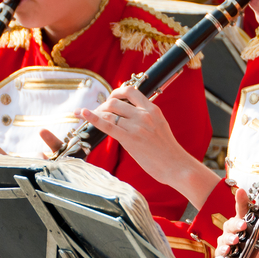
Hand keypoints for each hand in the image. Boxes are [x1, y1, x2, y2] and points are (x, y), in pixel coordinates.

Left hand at [79, 85, 218, 207]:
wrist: (177, 166)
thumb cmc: (169, 152)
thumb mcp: (160, 127)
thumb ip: (147, 120)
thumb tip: (132, 120)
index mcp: (152, 109)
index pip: (131, 91)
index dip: (116, 92)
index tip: (111, 98)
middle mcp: (144, 114)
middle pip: (115, 101)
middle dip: (103, 105)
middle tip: (99, 113)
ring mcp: (136, 126)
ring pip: (109, 112)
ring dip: (97, 113)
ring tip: (90, 118)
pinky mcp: (130, 139)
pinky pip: (107, 125)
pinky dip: (92, 118)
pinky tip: (82, 113)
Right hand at [215, 188, 258, 257]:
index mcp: (249, 229)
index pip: (244, 212)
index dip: (241, 201)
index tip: (241, 191)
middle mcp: (238, 236)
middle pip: (230, 224)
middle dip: (235, 224)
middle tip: (242, 226)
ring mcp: (230, 248)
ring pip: (223, 238)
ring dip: (228, 238)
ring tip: (236, 241)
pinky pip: (220, 254)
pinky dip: (223, 252)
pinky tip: (227, 252)